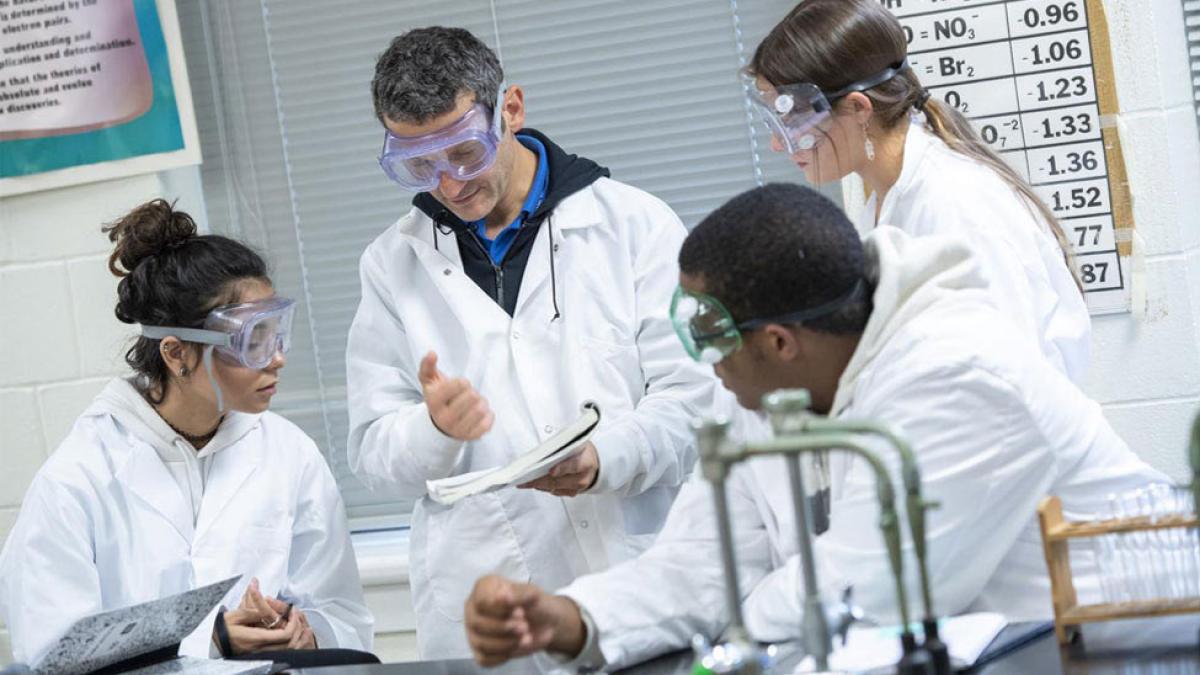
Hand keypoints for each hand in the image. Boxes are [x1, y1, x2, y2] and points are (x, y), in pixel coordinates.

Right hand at [216, 579, 314, 654]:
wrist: (212, 641)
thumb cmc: (222, 628)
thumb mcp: (236, 615)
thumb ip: (254, 609)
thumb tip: (263, 595)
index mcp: (256, 638)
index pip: (284, 635)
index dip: (293, 623)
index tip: (293, 612)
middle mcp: (260, 649)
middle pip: (289, 644)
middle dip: (298, 630)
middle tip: (299, 617)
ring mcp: (260, 653)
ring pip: (287, 650)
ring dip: (298, 638)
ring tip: (303, 627)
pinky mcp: (260, 654)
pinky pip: (281, 652)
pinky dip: (291, 644)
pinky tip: (295, 636)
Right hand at [419, 351, 493, 440]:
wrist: (440, 426)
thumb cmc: (438, 399)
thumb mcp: (429, 382)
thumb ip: (427, 366)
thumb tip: (432, 353)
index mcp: (434, 402)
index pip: (460, 384)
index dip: (462, 382)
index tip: (459, 386)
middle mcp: (445, 418)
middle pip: (472, 396)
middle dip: (471, 392)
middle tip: (466, 395)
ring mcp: (458, 430)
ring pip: (481, 409)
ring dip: (481, 403)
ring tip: (473, 404)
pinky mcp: (471, 437)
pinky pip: (488, 422)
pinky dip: (488, 415)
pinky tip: (479, 414)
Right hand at [464, 575, 585, 666]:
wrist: (545, 622)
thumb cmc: (534, 603)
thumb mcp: (532, 593)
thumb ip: (517, 593)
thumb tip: (501, 596)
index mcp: (482, 588)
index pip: (481, 601)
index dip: (501, 609)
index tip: (520, 611)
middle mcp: (473, 609)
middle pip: (478, 623)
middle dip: (504, 628)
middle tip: (525, 627)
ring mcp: (474, 631)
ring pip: (481, 643)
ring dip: (506, 643)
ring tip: (525, 637)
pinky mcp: (480, 650)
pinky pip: (484, 658)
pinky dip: (503, 656)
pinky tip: (516, 646)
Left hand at [518, 442, 599, 496]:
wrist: (593, 462)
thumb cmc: (582, 450)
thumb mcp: (576, 443)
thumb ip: (562, 446)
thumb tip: (545, 449)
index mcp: (586, 462)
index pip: (574, 466)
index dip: (562, 468)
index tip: (552, 471)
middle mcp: (583, 478)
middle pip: (559, 480)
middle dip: (540, 480)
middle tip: (525, 479)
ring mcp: (577, 488)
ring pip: (554, 488)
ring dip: (538, 485)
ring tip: (524, 482)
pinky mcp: (572, 493)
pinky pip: (555, 492)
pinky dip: (544, 487)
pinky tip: (534, 484)